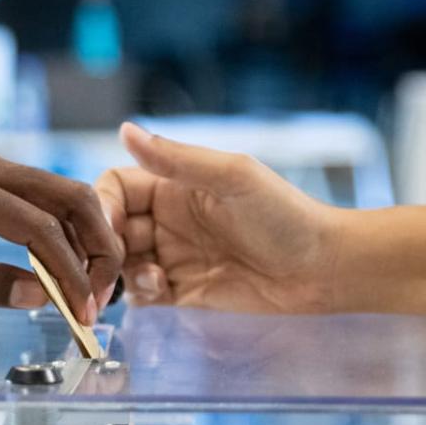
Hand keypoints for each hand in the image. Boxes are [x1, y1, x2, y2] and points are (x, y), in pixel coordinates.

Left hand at [0, 146, 121, 322]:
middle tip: (99, 298)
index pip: (40, 229)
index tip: (84, 314)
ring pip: (61, 193)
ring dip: (85, 238)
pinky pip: (39, 195)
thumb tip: (39, 299)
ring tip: (85, 288)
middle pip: (68, 197)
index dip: (70, 273)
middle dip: (96, 248)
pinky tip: (62, 266)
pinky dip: (62, 228)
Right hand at [95, 123, 345, 314]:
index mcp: (174, 185)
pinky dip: (141, 295)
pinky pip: (143, 294)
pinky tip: (164, 292)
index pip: (116, 189)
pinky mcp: (184, 292)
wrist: (322, 269)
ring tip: (153, 279)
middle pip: (112, 230)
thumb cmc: (286, 216)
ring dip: (123, 274)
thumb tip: (125, 129)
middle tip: (117, 263)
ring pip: (122, 265)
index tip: (108, 227)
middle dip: (106, 247)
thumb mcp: (231, 178)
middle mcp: (168, 219)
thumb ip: (176, 159)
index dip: (102, 206)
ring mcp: (175, 256)